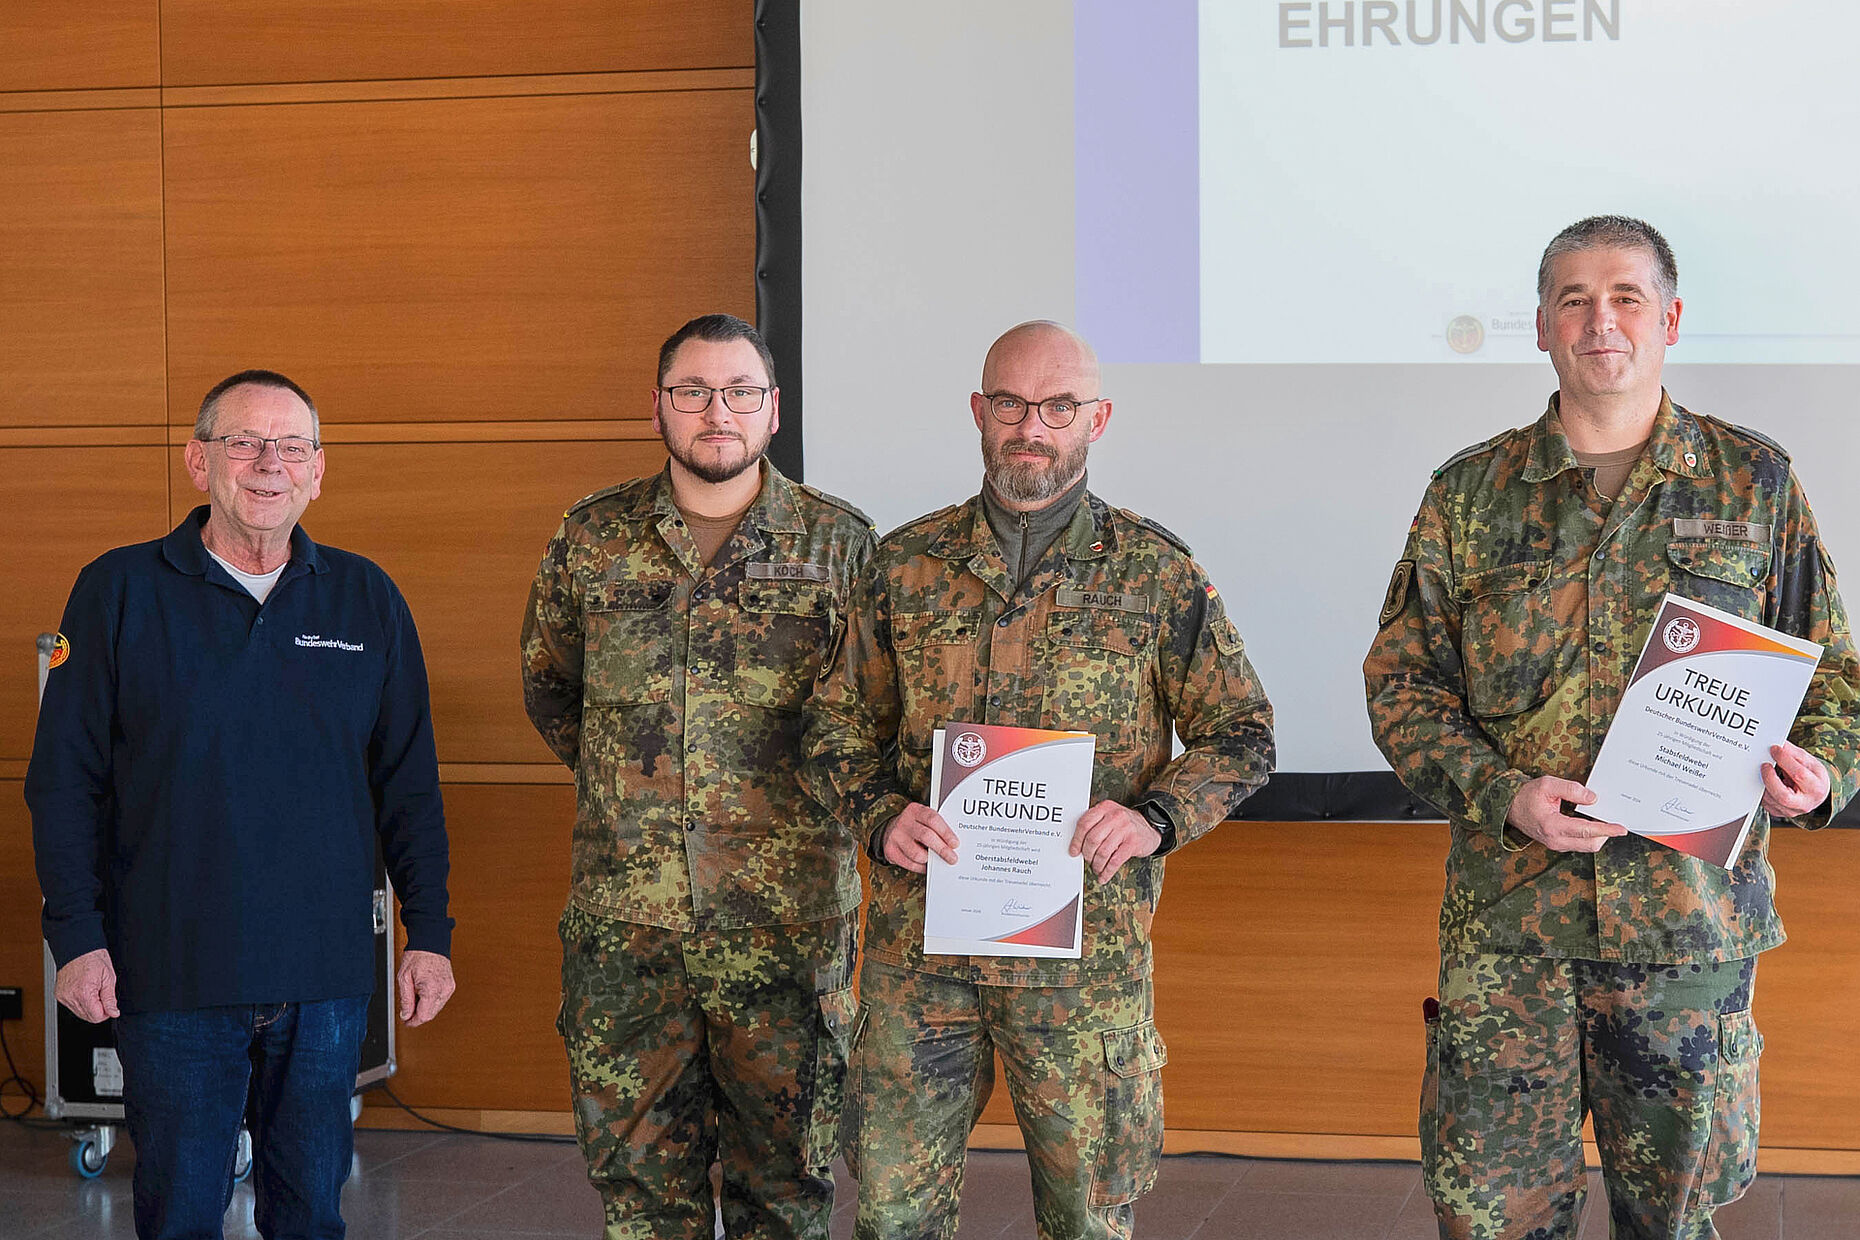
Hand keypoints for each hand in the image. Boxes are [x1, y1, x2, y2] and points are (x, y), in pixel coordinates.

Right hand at [54, 949, 118, 1022]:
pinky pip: (72, 1006)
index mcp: (84, 993)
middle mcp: (70, 997)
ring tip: (93, 990)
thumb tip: (113, 1012)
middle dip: (98, 1009)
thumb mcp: (109, 978)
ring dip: (89, 1006)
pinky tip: (84, 990)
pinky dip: (80, 1001)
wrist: (78, 948)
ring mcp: (63, 997)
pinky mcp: (59, 995)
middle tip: (102, 994)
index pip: (96, 1017)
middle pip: (87, 1017)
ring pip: (80, 1013)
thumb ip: (110, 999)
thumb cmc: (93, 959)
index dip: (106, 1012)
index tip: (110, 1005)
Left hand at [397, 949, 455, 1026]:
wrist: (430, 943)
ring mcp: (449, 988)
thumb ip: (405, 1000)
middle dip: (418, 1015)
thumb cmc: (417, 956)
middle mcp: (443, 990)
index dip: (413, 1022)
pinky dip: (430, 1001)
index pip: (424, 1015)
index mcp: (432, 988)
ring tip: (414, 996)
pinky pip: (440, 1001)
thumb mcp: (404, 978)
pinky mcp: (450, 986)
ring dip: (424, 1008)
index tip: (406, 1022)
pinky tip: (423, 993)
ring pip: (436, 1009)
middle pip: (430, 1014)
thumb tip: (406, 1015)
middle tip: (407, 1011)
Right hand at [880, 803, 958, 873]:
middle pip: (926, 836)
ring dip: (930, 860)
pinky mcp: (891, 851)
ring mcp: (896, 836)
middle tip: (952, 858)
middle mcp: (904, 822)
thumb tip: (953, 843)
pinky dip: (921, 867)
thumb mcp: (924, 819)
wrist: (890, 829)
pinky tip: (926, 864)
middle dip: (942, 849)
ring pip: (917, 854)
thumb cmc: (914, 825)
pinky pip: (910, 864)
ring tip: (936, 859)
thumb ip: (937, 827)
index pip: (932, 819)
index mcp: (915, 810)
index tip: (955, 843)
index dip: (946, 832)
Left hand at [1069, 800, 1161, 882]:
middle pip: (1092, 839)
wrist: (1150, 828)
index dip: (1076, 840)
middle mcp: (1115, 816)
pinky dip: (1107, 871)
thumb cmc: (1125, 825)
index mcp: (1105, 807)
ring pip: (1103, 851)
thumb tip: (1077, 845)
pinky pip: (1115, 861)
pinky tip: (1104, 875)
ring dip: (1097, 864)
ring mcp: (1125, 829)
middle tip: (1087, 860)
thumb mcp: (1109, 817)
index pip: (1084, 824)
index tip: (1073, 851)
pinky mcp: (1133, 843)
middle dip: (1087, 854)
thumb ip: (1095, 825)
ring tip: (1096, 868)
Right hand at [1506, 776, 1626, 852]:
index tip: (1621, 828)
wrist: (1509, 807)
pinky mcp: (1557, 844)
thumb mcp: (1547, 785)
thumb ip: (1571, 790)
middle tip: (1613, 820)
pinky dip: (1589, 836)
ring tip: (1602, 820)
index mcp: (1553, 826)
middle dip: (1605, 834)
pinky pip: (1579, 844)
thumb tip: (1592, 798)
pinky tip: (1590, 824)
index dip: (1607, 829)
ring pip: (1587, 846)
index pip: (1587, 831)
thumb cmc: (1526, 796)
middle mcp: (1555, 840)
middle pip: (1591, 844)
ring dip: (1598, 835)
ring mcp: (1556, 844)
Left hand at [1762, 741, 1828, 818]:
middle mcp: (1805, 804)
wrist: (1815, 791)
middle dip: (1770, 778)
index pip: (1799, 775)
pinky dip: (1762, 790)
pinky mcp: (1779, 813)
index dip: (1785, 760)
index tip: (1774, 749)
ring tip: (1765, 770)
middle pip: (1783, 796)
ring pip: (1771, 800)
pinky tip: (1764, 781)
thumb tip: (1779, 745)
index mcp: (1816, 788)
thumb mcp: (1809, 762)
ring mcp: (1791, 811)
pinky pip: (1765, 803)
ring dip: (1764, 783)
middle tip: (1764, 765)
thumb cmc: (1813, 776)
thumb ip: (1793, 753)